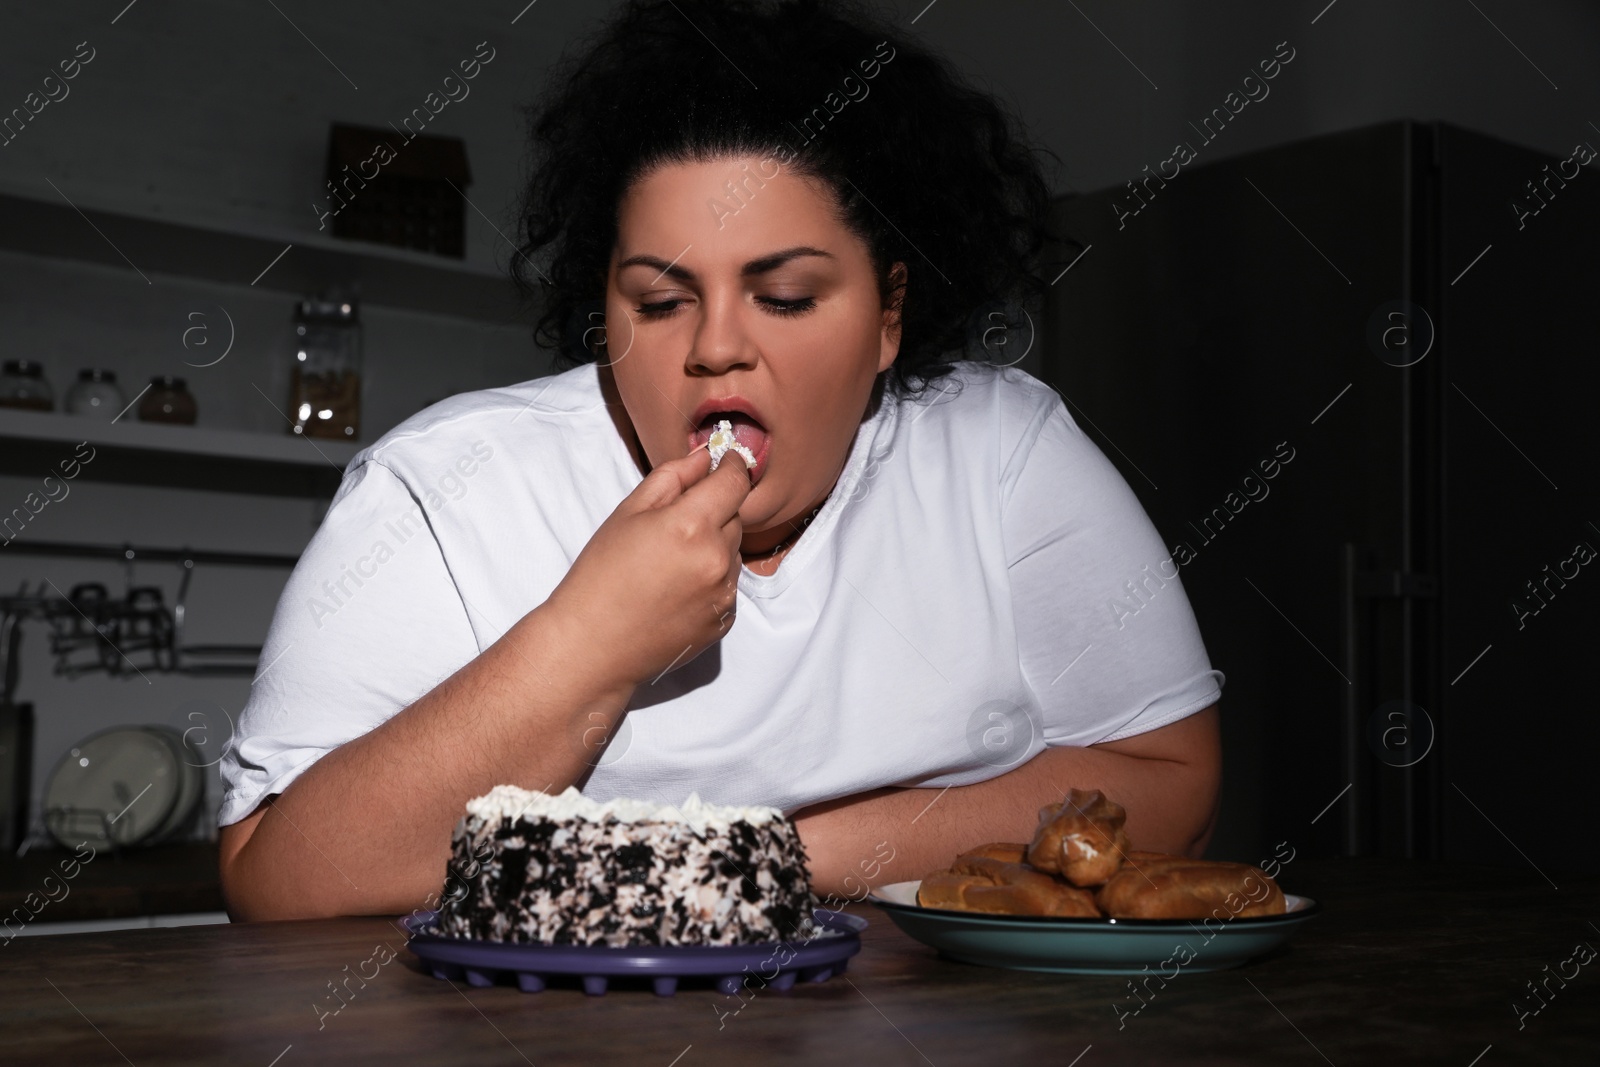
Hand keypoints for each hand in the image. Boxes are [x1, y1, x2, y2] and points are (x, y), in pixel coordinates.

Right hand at [544, 449, 751, 689]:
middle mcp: (717, 559)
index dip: (731, 467)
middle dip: (714, 512)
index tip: (724, 463)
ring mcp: (724, 594)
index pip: (736, 481)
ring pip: (733, 552)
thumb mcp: (627, 513)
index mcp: (692, 526)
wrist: (592, 645)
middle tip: (673, 527)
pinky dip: (711, 580)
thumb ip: (672, 477)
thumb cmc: (600, 576)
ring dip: (713, 547)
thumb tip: (705, 457)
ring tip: (669, 564)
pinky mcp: (724, 621)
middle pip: (735, 517)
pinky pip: (728, 585)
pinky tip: (676, 589)